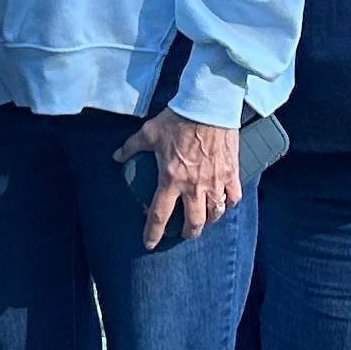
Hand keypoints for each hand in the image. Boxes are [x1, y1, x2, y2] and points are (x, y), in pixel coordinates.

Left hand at [114, 110, 242, 250]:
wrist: (208, 105)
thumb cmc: (178, 118)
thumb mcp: (149, 132)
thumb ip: (131, 147)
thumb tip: (117, 156)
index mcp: (171, 179)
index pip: (160, 215)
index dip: (153, 233)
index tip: (150, 244)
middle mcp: (194, 186)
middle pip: (193, 222)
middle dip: (188, 233)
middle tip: (185, 233)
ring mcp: (215, 181)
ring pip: (215, 213)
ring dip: (209, 221)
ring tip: (205, 221)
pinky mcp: (231, 172)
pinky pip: (233, 197)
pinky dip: (229, 204)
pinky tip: (225, 203)